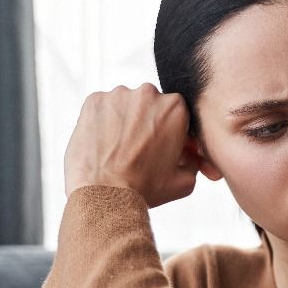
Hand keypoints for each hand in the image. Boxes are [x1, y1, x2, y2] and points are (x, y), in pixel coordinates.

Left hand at [63, 83, 202, 207]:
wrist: (104, 194)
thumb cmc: (144, 189)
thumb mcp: (184, 180)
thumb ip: (194, 161)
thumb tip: (191, 155)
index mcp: (176, 108)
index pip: (178, 113)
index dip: (172, 130)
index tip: (165, 145)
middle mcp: (148, 94)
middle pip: (152, 105)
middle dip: (149, 123)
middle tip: (141, 149)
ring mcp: (118, 95)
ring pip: (127, 104)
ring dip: (126, 121)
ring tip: (120, 148)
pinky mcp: (94, 100)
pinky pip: (103, 107)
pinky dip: (104, 121)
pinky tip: (104, 142)